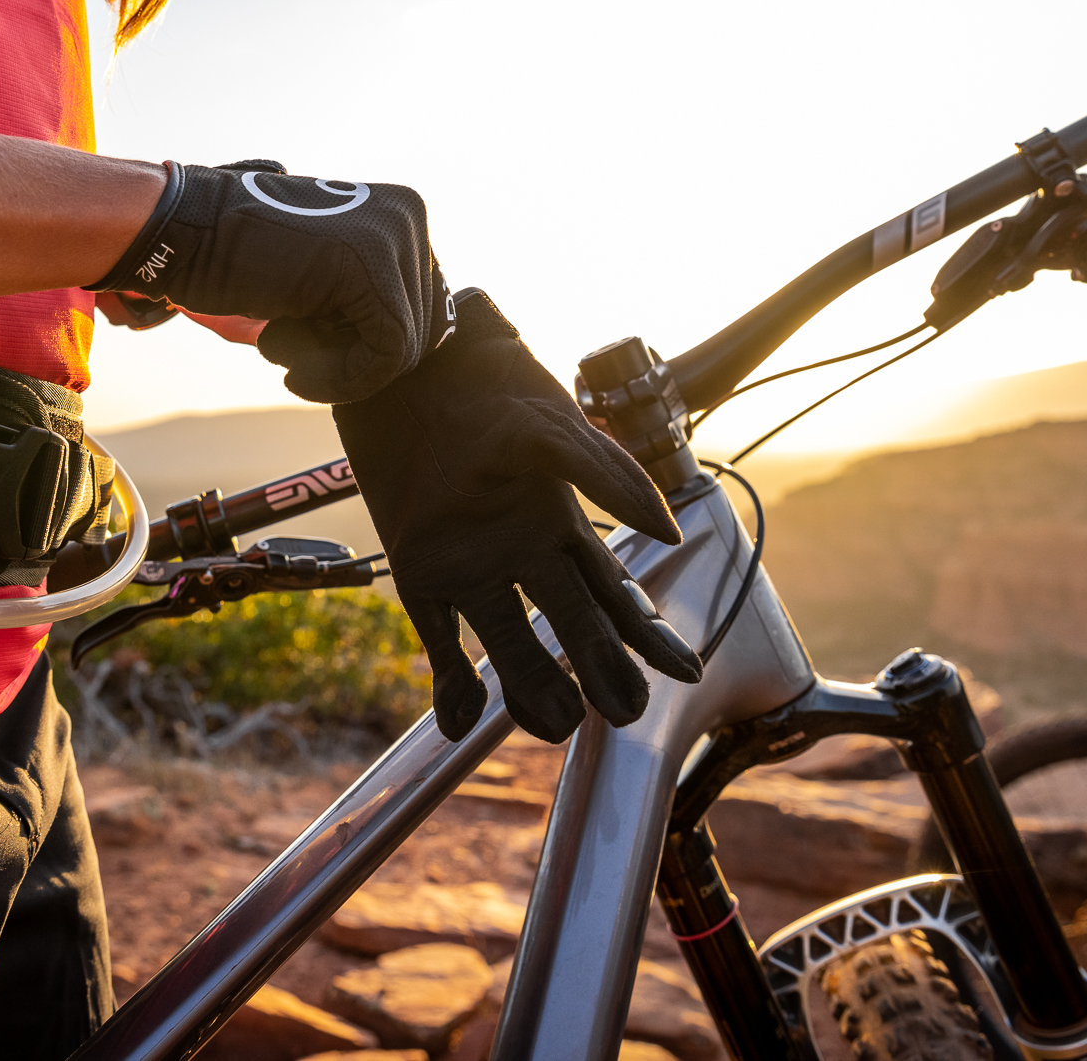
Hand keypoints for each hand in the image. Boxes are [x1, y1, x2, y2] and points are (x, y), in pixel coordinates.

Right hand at [87, 160, 450, 402]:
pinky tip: (290, 369)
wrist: (181, 235)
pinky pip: (385, 354)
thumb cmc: (241, 262)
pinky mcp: (370, 267)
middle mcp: (409, 215)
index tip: (314, 349)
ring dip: (341, 371)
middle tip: (292, 351)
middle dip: (356, 359)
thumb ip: (371, 300)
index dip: (369, 349)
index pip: (424, 310)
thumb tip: (416, 352)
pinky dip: (338, 379)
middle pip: (421, 330)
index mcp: (402, 214)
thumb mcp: (323, 277)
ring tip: (282, 350)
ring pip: (406, 348)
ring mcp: (394, 236)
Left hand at [334, 290, 699, 742]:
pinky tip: (461, 721)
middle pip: (572, 627)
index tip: (684, 671)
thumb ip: (605, 473)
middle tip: (623, 711)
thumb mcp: (547, 423)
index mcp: (560, 523)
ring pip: (511, 644)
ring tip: (554, 723)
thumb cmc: (479, 383)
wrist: (402, 363)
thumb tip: (666, 533)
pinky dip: (450, 683)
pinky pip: (438, 638)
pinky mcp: (418, 569)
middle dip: (601, 671)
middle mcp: (522, 552)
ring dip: (533, 687)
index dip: (650, 634)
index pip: (615, 592)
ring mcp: (470, 564)